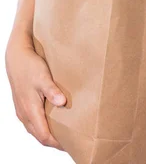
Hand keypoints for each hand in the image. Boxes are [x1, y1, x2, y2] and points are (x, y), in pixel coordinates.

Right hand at [5, 35, 66, 149]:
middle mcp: (25, 114)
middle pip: (40, 136)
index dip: (57, 143)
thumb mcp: (43, 77)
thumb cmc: (30, 67)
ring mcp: (22, 111)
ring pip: (35, 130)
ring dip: (48, 134)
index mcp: (30, 110)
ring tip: (63, 134)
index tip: (70, 144)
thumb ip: (52, 91)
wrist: (17, 58)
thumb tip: (62, 102)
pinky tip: (52, 121)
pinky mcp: (23, 106)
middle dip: (54, 142)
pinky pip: (33, 123)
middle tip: (70, 141)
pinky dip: (43, 127)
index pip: (44, 136)